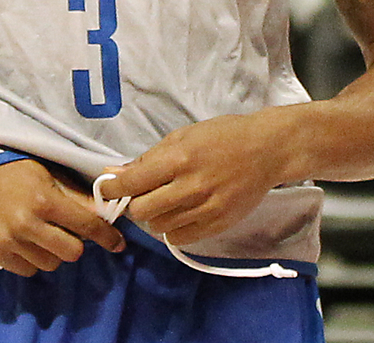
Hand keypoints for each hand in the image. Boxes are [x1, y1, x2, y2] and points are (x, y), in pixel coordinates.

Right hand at [0, 159, 125, 276]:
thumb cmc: (10, 166)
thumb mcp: (45, 172)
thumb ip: (74, 196)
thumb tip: (104, 212)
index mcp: (44, 200)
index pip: (87, 226)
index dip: (107, 237)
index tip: (117, 244)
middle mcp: (27, 224)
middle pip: (71, 253)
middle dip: (75, 243)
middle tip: (67, 231)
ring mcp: (8, 242)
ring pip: (50, 264)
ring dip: (53, 252)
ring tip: (43, 234)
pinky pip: (27, 270)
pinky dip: (32, 259)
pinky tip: (26, 242)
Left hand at [102, 110, 295, 247]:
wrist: (266, 150)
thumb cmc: (222, 136)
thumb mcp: (183, 136)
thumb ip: (149, 158)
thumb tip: (115, 174)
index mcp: (178, 158)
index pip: (132, 183)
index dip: (113, 190)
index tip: (107, 190)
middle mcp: (190, 186)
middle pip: (141, 211)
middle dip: (135, 204)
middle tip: (143, 195)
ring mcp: (205, 208)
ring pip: (159, 227)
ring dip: (155, 217)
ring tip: (167, 202)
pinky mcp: (217, 224)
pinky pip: (180, 238)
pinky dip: (174, 229)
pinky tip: (182, 214)